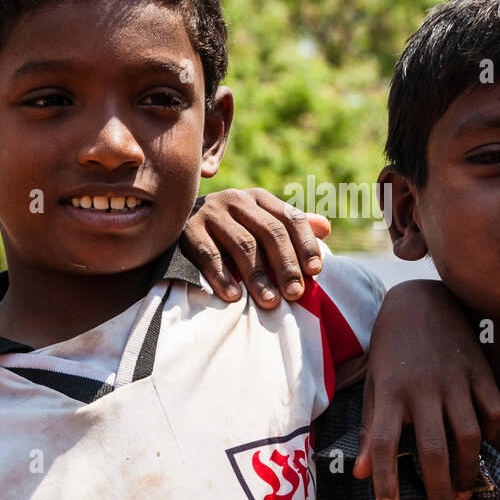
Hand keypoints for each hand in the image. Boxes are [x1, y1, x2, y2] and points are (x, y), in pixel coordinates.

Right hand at [181, 187, 331, 308]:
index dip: (305, 244)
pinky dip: (222, 276)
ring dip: (259, 276)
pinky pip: (209, 254)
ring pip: (243, 244)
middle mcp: (237, 200)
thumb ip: (290, 226)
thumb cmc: (229, 229)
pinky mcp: (188, 230)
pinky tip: (234, 296)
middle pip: (270, 232)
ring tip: (270, 301)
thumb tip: (326, 228)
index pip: (290, 217)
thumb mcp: (258, 222)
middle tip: (296, 293)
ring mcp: (212, 212)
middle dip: (286, 265)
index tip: (316, 271)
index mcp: (259, 198)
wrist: (174, 222)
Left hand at [353, 280, 499, 499]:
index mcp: (390, 391)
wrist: (420, 300)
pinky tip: (483, 450)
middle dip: (438, 492)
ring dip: (468, 471)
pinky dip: (493, 434)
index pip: (381, 443)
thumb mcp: (373, 384)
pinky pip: (494, 410)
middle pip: (433, 449)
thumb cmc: (390, 349)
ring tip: (463, 494)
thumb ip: (369, 428)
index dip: (384, 480)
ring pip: (469, 435)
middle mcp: (423, 387)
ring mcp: (455, 378)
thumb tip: (362, 476)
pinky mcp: (480, 369)